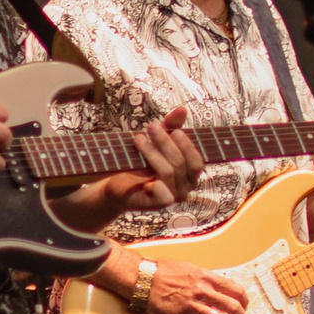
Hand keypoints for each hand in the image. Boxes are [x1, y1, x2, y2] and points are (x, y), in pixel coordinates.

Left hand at [85, 106, 206, 219]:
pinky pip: (163, 195)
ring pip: (168, 172)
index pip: (196, 161)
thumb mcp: (157, 141)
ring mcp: (173, 197)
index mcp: (190, 173)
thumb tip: (182, 108)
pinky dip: (155, 184)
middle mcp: (186, 187)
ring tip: (137, 138)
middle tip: (150, 126)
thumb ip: (171, 126)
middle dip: (164, 142)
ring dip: (152, 153)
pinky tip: (144, 177)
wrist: (117, 184)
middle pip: (180, 163)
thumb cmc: (141, 161)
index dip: (187, 145)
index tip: (173, 130)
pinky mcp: (158, 205)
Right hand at [143, 259, 248, 313]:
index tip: (244, 305)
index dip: (244, 299)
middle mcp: (201, 292)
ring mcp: (191, 306)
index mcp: (205, 278)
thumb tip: (218, 285)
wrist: (144, 278)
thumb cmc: (164, 271)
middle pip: (231, 306)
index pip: (234, 289)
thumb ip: (205, 277)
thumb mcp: (190, 268)